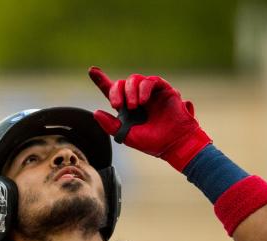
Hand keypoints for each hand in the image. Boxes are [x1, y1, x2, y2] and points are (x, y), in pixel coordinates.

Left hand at [88, 67, 211, 170]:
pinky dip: (144, 88)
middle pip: (122, 83)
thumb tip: (96, 112)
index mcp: (127, 109)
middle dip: (116, 91)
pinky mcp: (163, 90)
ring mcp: (150, 93)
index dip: (101, 80)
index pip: (112, 91)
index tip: (92, 70)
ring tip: (132, 106)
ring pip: (135, 79)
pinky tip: (143, 101)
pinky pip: (151, 81)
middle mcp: (137, 98)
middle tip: (118, 106)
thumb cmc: (151, 142)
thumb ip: (110, 125)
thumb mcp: (126, 135)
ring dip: (130, 91)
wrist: (174, 144)